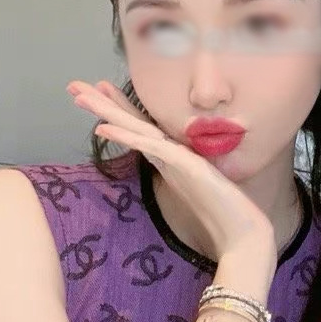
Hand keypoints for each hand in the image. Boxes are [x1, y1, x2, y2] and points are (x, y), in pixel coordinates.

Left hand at [68, 80, 274, 270]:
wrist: (245, 235)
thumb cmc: (225, 218)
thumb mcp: (196, 194)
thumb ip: (183, 180)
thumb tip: (172, 172)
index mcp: (175, 158)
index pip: (141, 129)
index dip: (119, 110)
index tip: (98, 93)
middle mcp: (175, 153)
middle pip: (133, 122)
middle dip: (103, 103)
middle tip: (74, 86)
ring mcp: (181, 158)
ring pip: (137, 128)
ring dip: (107, 111)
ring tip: (80, 95)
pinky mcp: (187, 166)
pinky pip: (150, 148)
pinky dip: (126, 136)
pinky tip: (103, 129)